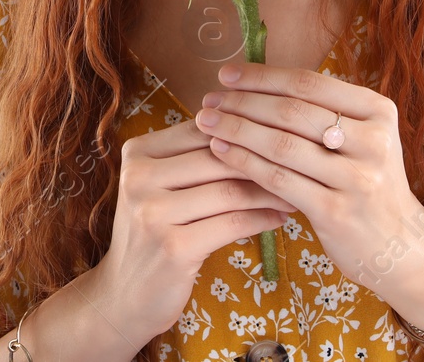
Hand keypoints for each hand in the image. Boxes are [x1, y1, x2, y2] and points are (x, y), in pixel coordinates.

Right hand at [90, 118, 296, 344]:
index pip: (202, 130)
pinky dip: (262, 219)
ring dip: (269, 192)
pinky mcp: (173, 247)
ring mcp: (152, 212)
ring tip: (295, 192)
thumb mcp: (160, 187)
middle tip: (298, 163)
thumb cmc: (153, 233)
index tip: (279, 137)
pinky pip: (232, 224)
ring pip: (229, 190)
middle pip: (217, 157)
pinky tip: (280, 218)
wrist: (124, 295)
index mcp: (137, 153)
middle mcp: (138, 177)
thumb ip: (193, 158)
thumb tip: (255, 127)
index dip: (245, 131)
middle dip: (263, 160)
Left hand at [193, 61, 423, 291]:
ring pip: (281, 144)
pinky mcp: (336, 211)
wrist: (397, 245)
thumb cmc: (364, 181)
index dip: (262, 77)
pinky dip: (244, 162)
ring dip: (236, 129)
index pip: (309, 83)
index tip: (227, 74)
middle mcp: (373, 140)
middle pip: (292, 112)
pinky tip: (220, 152)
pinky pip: (278, 179)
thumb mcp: (359, 138)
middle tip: (208, 99)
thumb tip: (254, 81)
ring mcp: (357, 177)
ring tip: (205, 122)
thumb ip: (320, 110)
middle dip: (242, 102)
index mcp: (378, 110)